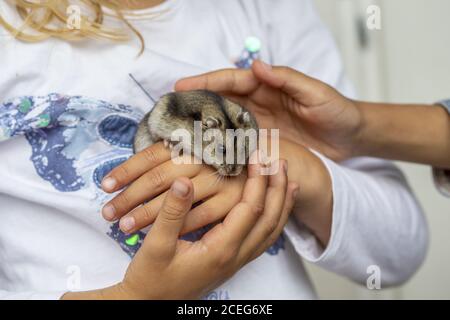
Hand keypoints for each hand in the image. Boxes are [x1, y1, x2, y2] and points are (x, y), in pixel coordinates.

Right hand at [63, 160, 297, 298]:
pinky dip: (273, 220)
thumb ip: (172, 212)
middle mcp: (235, 256)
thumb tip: (184, 180)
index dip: (256, 180)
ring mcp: (236, 261)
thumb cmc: (151, 278)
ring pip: (270, 231)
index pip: (250, 208)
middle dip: (277, 188)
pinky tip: (273, 209)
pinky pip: (263, 239)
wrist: (151, 305)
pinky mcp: (232, 262)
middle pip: (269, 219)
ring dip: (281, 204)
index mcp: (221, 249)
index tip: (256, 156)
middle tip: (279, 161)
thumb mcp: (155, 245)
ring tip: (287, 181)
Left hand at [101, 142, 246, 234]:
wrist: (260, 162)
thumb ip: (171, 147)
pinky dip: (177, 226)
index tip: (104, 185)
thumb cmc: (217, 160)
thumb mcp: (195, 146)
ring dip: (147, 214)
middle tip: (108, 213)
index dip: (125, 170)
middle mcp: (205, 156)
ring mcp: (220, 177)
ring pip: (176, 199)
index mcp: (192, 140)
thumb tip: (136, 148)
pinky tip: (157, 234)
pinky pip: (200, 217)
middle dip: (130, 197)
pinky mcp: (233, 199)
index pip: (151, 155)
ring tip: (125, 227)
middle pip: (159, 177)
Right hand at [175, 60, 361, 161]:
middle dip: (195, 103)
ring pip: (225, 122)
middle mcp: (259, 104)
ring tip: (179, 132)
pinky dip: (222, 145)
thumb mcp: (315, 93)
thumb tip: (255, 66)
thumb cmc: (337, 110)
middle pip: (220, 100)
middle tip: (170, 110)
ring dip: (204, 125)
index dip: (206, 82)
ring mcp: (259, 125)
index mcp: (268, 86)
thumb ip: (286, 79)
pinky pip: (238, 143)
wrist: (352, 137)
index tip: (181, 86)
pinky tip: (206, 152)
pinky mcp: (264, 144)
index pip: (231, 82)